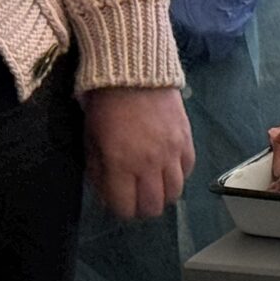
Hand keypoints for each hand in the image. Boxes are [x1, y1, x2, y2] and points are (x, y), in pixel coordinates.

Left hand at [82, 87, 192, 220]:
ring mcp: (171, 152)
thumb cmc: (106, 106)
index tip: (118, 200)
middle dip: (142, 208)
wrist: (135, 71)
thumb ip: (99, 172)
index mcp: (120, 164)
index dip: (121, 209)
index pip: (126, 208)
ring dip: (163, 193)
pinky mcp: (187, 139)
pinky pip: (188, 170)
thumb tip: (108, 195)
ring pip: (175, 193)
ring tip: (154, 184)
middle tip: (136, 196)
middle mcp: (149, 163)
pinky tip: (168, 166)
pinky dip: (178, 174)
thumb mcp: (91, 140)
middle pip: (153, 207)